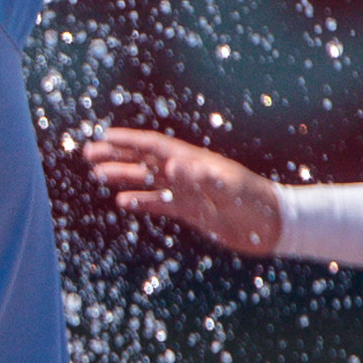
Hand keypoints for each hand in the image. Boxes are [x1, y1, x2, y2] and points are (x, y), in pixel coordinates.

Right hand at [80, 127, 282, 255]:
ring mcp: (188, 191)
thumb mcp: (230, 191)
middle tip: (89, 153)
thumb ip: (202, 179)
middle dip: (117, 154)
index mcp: (194, 162)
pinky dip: (141, 201)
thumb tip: (174, 165)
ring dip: (123, 176)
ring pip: (148, 180)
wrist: (273, 226)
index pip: (156, 147)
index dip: (130, 141)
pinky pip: (160, 203)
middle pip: (146, 159)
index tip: (106, 136)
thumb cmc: (255, 204)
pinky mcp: (192, 210)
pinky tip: (122, 203)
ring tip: (98, 174)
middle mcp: (187, 173)